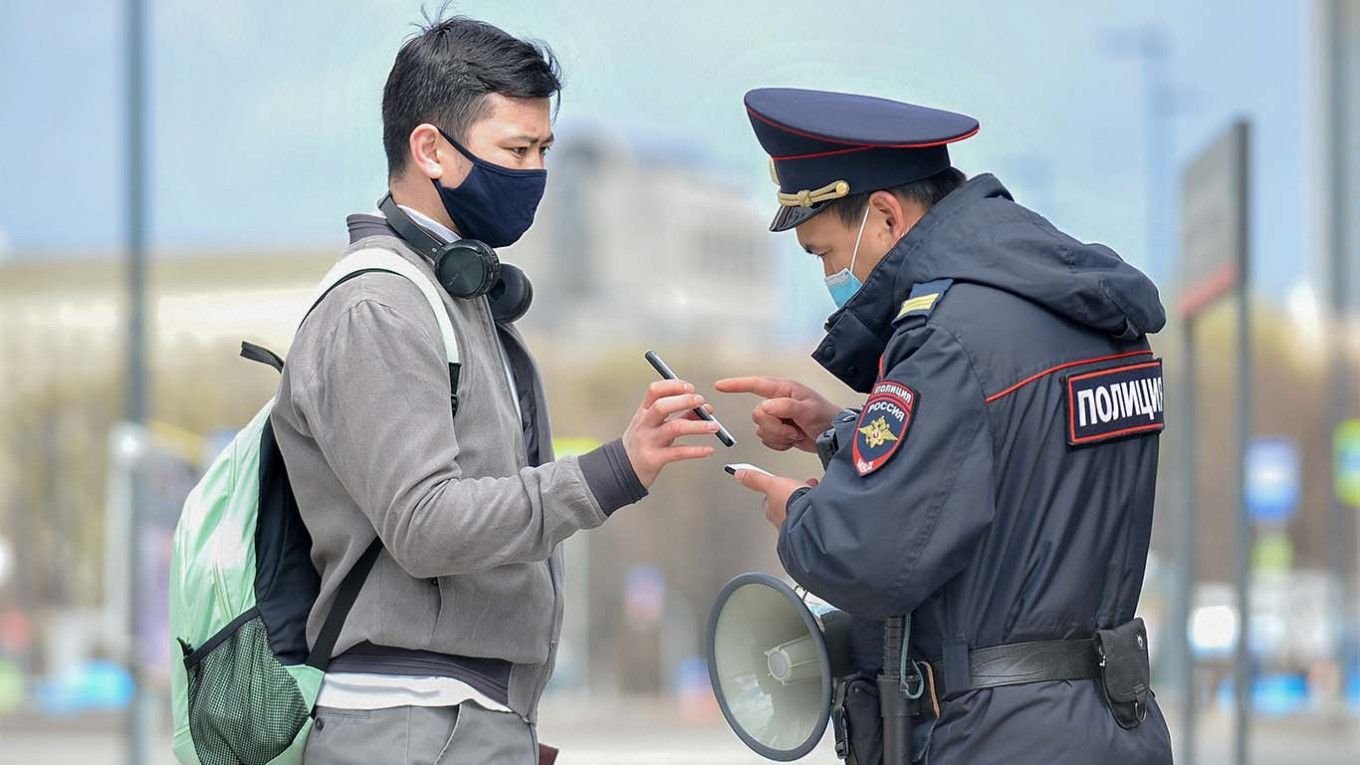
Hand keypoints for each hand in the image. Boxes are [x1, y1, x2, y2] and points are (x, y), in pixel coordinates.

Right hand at [623, 379, 718, 488]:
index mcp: (643, 412)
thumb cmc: (642, 444)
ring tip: (713, 426)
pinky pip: (678, 452)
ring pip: (673, 428)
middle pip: (662, 406)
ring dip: (697, 425)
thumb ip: (680, 415)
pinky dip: (696, 450)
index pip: (655, 391)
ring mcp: (648, 441)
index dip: (674, 386)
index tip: (690, 388)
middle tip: (701, 402)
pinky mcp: (654, 459)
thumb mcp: (656, 426)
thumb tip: (705, 408)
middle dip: (684, 401)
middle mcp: (644, 424)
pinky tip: (708, 449)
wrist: (622, 470)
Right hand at [715, 376, 841, 452]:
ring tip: (795, 434)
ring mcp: (778, 418)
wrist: (834, 437)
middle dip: (774, 426)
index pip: (755, 384)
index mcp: (784, 390)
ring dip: (779, 436)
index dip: (737, 385)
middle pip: (758, 415)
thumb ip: (786, 406)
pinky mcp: (779, 432)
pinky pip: (767, 440)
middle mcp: (778, 402)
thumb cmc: (827, 417)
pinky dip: (780, 444)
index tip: (721, 386)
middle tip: (791, 428)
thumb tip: (765, 406)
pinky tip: (792, 440)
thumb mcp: (809, 409)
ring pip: (762, 430)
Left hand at [729, 469, 817, 528]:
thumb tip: (738, 474)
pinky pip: (811, 517)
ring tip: (813, 496)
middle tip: (804, 487)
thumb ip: (756, 479)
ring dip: (805, 503)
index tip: (785, 483)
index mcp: (771, 509)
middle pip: (785, 504)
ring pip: (798, 511)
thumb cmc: (791, 504)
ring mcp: (796, 525)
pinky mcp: (809, 527)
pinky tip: (820, 506)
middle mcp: (781, 520)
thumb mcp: (772, 483)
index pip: (770, 498)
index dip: (778, 488)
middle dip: (794, 495)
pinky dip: (814, 511)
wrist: (811, 519)